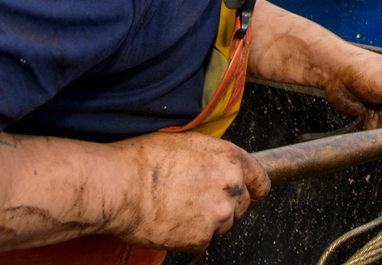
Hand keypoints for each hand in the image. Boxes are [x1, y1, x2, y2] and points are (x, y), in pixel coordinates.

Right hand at [109, 132, 269, 251]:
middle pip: (243, 204)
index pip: (261, 180)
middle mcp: (229, 187)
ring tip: (181, 207)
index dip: (254, 188)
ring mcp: (217, 215)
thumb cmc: (144, 159)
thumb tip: (219, 164)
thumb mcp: (187, 141)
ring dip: (209, 220)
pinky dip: (192, 234)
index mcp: (229, 159)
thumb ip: (213, 155)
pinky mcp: (201, 238)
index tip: (251, 194)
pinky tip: (174, 220)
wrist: (120, 186)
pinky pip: (205, 240)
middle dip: (226, 204)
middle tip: (200, 199)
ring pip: (224, 224)